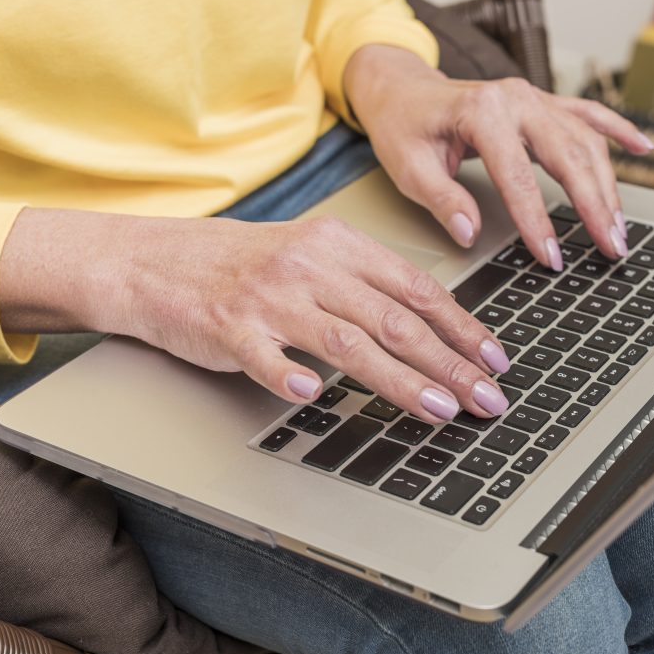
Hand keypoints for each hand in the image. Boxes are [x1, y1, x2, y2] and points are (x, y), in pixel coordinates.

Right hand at [0, 209, 512, 423]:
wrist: (158, 261)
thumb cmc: (241, 263)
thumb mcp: (310, 255)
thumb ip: (364, 284)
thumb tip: (428, 328)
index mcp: (337, 244)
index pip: (414, 287)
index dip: (461, 326)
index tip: (495, 359)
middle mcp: (310, 266)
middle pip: (393, 318)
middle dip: (449, 362)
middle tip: (486, 397)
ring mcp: (269, 297)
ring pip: (346, 341)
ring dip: (398, 379)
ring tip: (438, 408)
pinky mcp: (230, 328)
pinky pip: (265, 357)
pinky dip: (291, 377)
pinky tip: (316, 398)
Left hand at [343, 45, 653, 269]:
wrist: (403, 90)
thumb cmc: (404, 128)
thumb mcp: (409, 168)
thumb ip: (442, 200)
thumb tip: (469, 234)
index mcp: (482, 112)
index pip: (518, 175)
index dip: (537, 220)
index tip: (552, 256)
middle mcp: (515, 99)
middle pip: (568, 154)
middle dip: (594, 204)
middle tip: (611, 246)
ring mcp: (533, 98)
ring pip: (585, 140)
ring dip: (607, 184)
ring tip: (619, 226)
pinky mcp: (541, 102)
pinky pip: (587, 114)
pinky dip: (617, 129)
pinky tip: (643, 148)